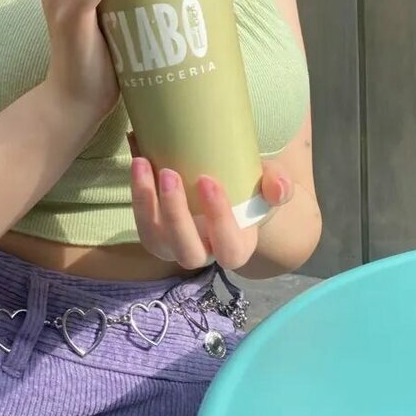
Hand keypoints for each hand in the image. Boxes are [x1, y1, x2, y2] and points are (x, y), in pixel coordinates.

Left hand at [129, 134, 292, 270]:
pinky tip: (136, 161)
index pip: (229, 248)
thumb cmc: (251, 190)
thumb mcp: (271, 184)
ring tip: (141, 164)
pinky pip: (140, 222)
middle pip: (186, 250)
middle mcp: (203, 254)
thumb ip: (279, 185)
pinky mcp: (154, 232)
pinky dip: (135, 193)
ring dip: (145, 204)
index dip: (218, 219)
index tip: (207, 180)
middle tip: (169, 173)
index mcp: (236, 247)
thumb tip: (277, 187)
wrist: (228, 189)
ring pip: (155, 239)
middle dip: (175, 214)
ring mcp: (174, 246)